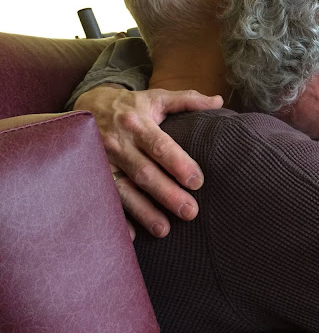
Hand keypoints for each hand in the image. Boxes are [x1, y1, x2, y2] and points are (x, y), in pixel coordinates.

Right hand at [75, 85, 222, 237]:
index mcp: (137, 123)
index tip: (197, 182)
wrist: (85, 106)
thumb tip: (218, 101)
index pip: (160, 145)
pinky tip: (132, 235)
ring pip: (124, 190)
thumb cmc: (130, 105)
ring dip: (143, 211)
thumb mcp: (156, 97)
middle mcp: (118, 144)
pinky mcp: (92, 175)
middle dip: (167, 194)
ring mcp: (102, 162)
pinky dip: (117, 217)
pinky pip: (104, 198)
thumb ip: (187, 100)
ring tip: (164, 230)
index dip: (178, 163)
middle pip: (144, 172)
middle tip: (190, 212)